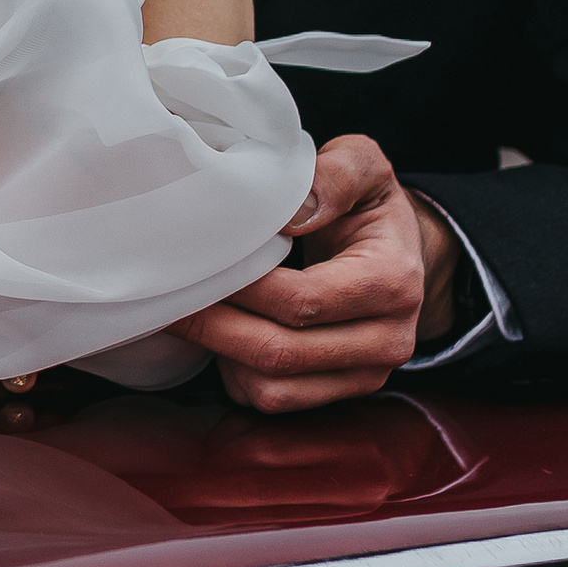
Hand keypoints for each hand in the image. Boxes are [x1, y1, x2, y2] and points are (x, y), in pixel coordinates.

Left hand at [175, 134, 461, 414]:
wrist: (398, 252)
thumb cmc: (367, 206)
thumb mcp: (364, 167)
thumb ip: (338, 174)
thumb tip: (294, 212)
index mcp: (393, 282)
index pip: (303, 300)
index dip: (243, 286)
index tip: (201, 261)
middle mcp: (386, 340)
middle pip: (281, 351)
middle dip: (214, 325)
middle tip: (169, 294)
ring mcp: (365, 375)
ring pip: (272, 388)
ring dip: (221, 353)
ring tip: (191, 310)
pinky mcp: (340, 393)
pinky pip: (272, 400)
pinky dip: (235, 373)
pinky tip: (222, 331)